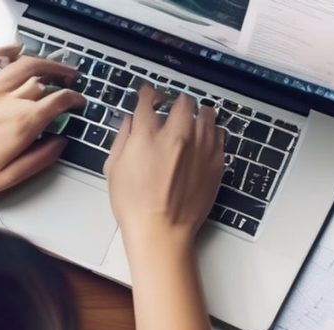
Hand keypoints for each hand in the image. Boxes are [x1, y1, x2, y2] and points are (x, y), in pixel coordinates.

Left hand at [0, 45, 86, 201]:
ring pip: (21, 65)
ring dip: (42, 61)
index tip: (78, 102)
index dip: (74, 99)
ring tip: (53, 65)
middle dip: (61, 79)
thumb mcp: (10, 179)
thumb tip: (59, 144)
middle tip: (70, 81)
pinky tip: (13, 50)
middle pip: (42, 81)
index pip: (58, 101)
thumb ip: (40, 159)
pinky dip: (2, 51)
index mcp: (20, 125)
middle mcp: (5, 102)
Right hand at [104, 87, 225, 329]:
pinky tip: (205, 136)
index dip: (148, 93)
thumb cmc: (134, 206)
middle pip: (182, 101)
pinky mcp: (215, 162)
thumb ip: (123, 139)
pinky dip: (212, 131)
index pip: (149, 99)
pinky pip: (219, 134)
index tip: (149, 94)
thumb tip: (131, 121)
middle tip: (172, 107)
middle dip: (176, 102)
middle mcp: (176, 135)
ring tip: (193, 118)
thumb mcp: (114, 169)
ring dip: (197, 112)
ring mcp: (200, 147)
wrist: (162, 232)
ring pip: (206, 114)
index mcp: (147, 134)